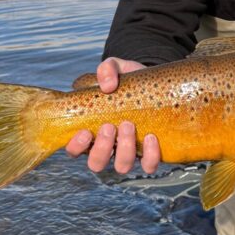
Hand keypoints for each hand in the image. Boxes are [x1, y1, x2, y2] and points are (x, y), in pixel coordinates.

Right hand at [65, 57, 161, 174]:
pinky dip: (149, 155)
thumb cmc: (131, 81)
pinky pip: (148, 165)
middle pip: (96, 163)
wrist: (159, 85)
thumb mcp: (117, 68)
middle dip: (102, 148)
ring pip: (121, 167)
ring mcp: (130, 152)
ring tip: (129, 125)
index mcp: (92, 130)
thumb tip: (107, 86)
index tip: (84, 131)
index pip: (74, 149)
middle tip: (109, 126)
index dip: (76, 146)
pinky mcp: (151, 153)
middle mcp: (109, 146)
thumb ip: (107, 69)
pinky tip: (151, 137)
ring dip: (124, 150)